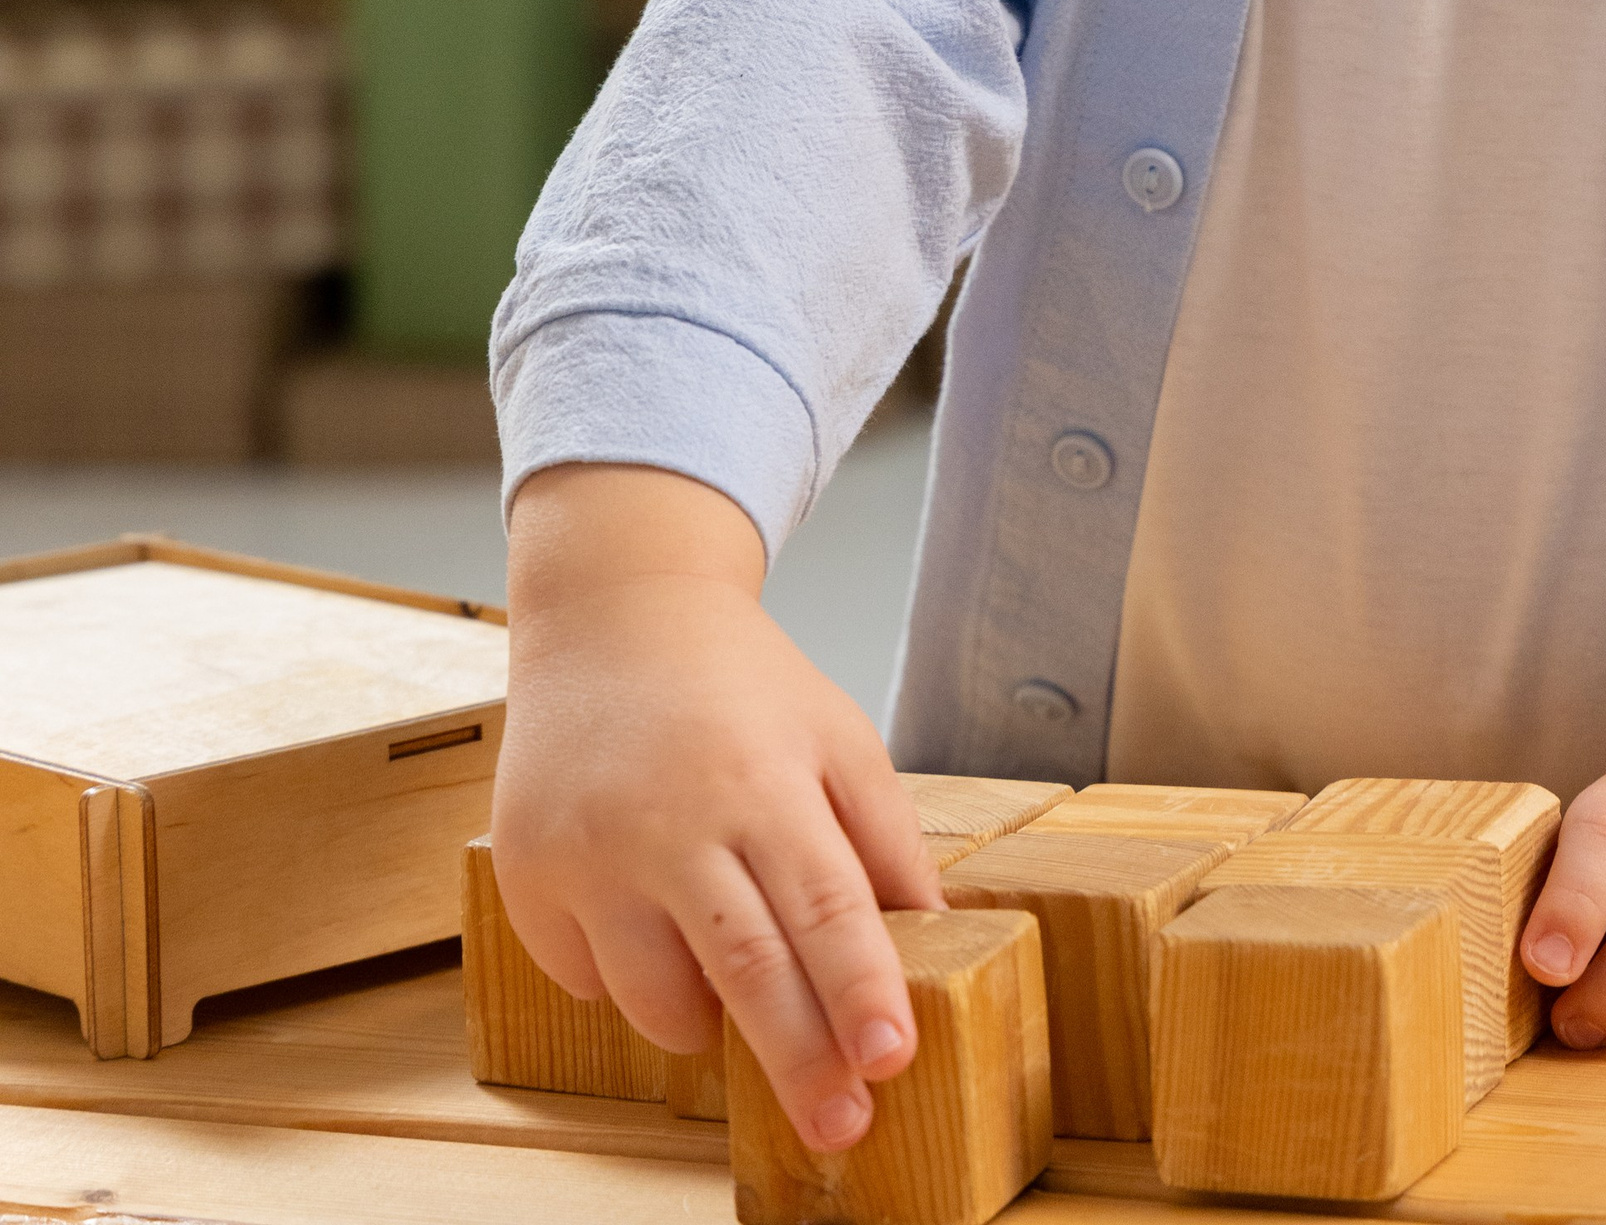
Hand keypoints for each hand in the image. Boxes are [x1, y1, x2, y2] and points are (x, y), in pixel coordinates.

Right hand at [493, 465, 942, 1153]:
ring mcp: (588, 854)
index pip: (822, 903)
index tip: (890, 1056)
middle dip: (800, 1061)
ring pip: (658, 999)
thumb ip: (886, 836)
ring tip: (737, 982)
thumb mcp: (834, 732)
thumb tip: (933, 939)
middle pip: (745, 968)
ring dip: (709, 1021)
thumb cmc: (739, 684)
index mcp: (759, 778)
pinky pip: (591, 980)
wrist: (611, 617)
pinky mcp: (530, 878)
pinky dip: (632, 977)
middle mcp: (668, 820)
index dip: (858, 987)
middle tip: (841, 1128)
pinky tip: (650, 915)